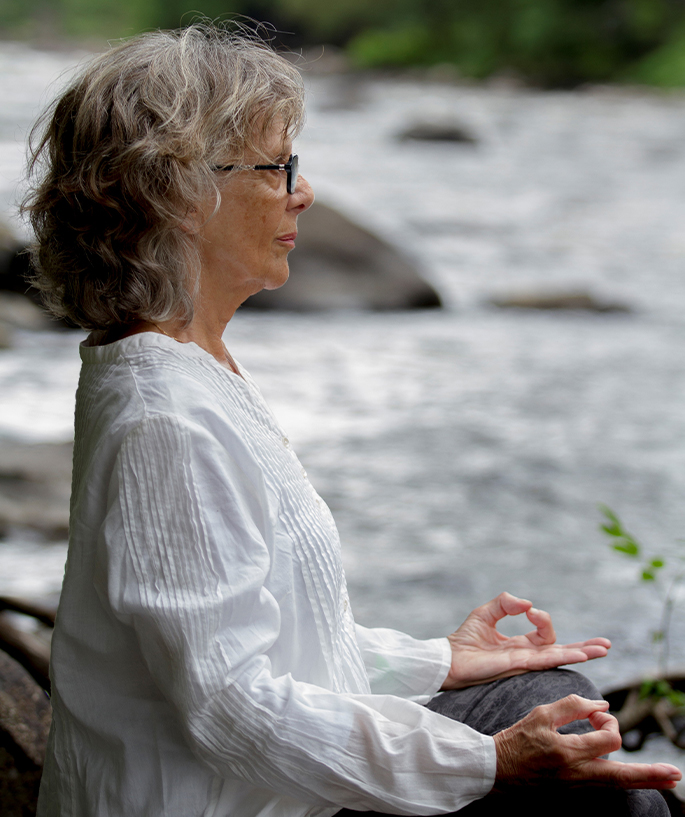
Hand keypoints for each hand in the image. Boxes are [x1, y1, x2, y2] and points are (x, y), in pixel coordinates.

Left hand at [441, 592, 610, 689]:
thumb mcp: (486, 613)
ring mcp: (525, 661)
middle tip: (606, 645)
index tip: (528, 610)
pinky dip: (565, 656)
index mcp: (521, 644)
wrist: (449, 660)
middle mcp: (527, 654)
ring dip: (583, 652)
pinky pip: (547, 660)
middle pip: (562, 650)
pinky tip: (582, 654)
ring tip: (603, 650)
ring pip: (560, 656)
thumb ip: (506, 603)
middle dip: (584, 647)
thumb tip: (528, 603)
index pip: (544, 632)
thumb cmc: (464, 640)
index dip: (542, 618)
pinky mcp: (519, 665)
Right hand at [494, 694, 681, 789]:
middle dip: (651, 775)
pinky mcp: (574, 793)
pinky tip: (637, 782)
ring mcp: (576, 788)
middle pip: (623, 776)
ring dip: (644, 781)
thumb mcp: (540, 714)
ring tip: (669, 779)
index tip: (595, 713)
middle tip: (675, 775)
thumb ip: (572, 706)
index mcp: (567, 751)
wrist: (496, 771)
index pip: (607, 737)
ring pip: (618, 786)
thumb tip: (602, 705)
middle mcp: (576, 774)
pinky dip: (623, 784)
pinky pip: (605, 789)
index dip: (608, 721)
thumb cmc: (516, 739)